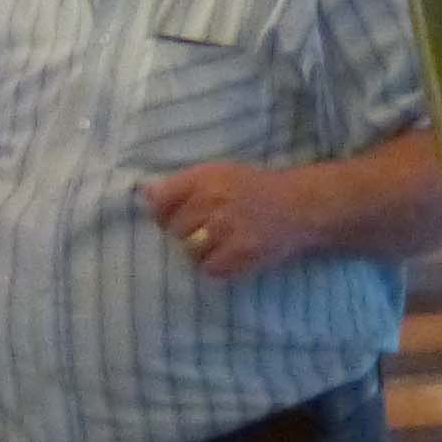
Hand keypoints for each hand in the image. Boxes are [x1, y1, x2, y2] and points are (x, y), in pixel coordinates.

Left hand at [142, 161, 313, 281]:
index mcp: (206, 178)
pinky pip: (209, 268)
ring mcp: (228, 228)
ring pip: (189, 251)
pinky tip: (228, 256)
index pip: (161, 201)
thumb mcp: (218, 173)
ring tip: (217, 244)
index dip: (162, 214)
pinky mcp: (241, 253)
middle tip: (204, 231)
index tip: (173, 218)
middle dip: (185, 234)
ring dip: (199, 252)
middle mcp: (214, 200)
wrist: (298, 206)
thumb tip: (143, 193)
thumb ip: (181, 185)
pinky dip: (215, 266)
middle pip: (174, 230)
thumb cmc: (253, 189)